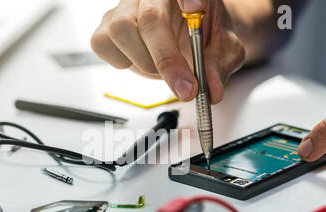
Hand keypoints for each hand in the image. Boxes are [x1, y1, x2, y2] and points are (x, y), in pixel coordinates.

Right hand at [91, 0, 245, 103]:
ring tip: (161, 69)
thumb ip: (218, 65)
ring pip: (121, 30)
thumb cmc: (203, 35)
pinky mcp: (107, 26)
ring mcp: (125, 7)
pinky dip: (122, 62)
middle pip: (149, 17)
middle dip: (167, 59)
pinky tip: (140, 61)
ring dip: (145, 62)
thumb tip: (211, 89)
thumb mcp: (222, 48)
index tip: (195, 8)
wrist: (188, 38)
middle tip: (186, 88)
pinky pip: (103, 43)